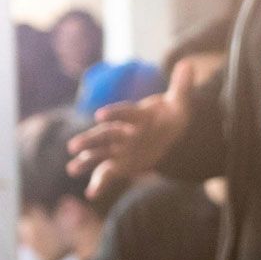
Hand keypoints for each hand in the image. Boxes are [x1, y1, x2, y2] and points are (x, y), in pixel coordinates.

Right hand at [65, 63, 194, 199]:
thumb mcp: (179, 104)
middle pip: (104, 135)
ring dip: (86, 160)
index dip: (114, 112)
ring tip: (71, 168)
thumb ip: (181, 87)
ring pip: (99, 154)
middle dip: (90, 140)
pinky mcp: (119, 163)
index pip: (124, 113)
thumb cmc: (171, 116)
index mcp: (137, 116)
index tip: (100, 114)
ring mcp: (119, 148)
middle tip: (73, 145)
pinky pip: (107, 174)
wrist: (168, 132)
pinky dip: (99, 184)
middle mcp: (123, 132)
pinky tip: (90, 195)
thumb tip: (188, 64)